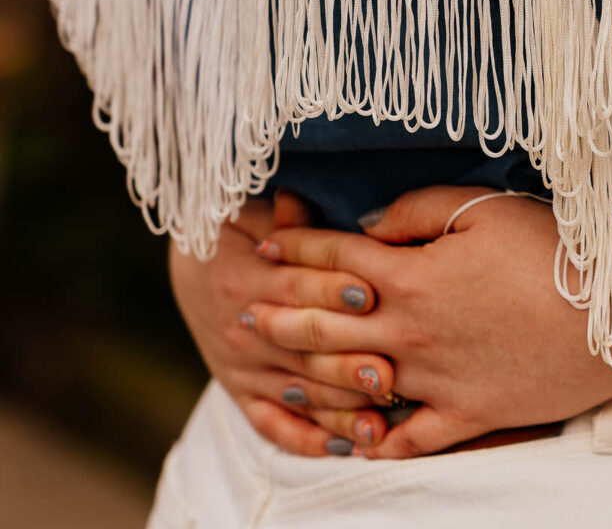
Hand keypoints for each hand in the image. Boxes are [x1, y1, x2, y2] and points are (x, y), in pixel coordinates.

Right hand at [169, 192, 397, 454]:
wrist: (191, 263)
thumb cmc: (238, 229)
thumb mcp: (252, 212)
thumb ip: (286, 214)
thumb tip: (303, 197)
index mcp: (244, 278)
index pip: (293, 287)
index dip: (330, 289)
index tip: (370, 293)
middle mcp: (241, 329)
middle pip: (299, 349)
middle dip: (344, 363)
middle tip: (387, 372)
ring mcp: (240, 367)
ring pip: (294, 392)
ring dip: (337, 408)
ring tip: (378, 422)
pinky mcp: (240, 391)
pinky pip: (272, 423)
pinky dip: (306, 439)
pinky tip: (346, 446)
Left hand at [245, 187, 611, 457]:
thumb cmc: (554, 250)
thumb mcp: (485, 208)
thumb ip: (419, 211)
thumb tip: (371, 227)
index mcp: (412, 276)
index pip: (334, 259)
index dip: (294, 247)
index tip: (264, 243)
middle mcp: (411, 333)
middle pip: (325, 325)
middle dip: (280, 316)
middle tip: (245, 316)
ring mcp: (436, 380)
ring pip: (354, 384)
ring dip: (309, 379)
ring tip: (280, 376)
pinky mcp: (468, 414)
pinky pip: (411, 437)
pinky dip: (379, 441)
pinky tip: (356, 441)